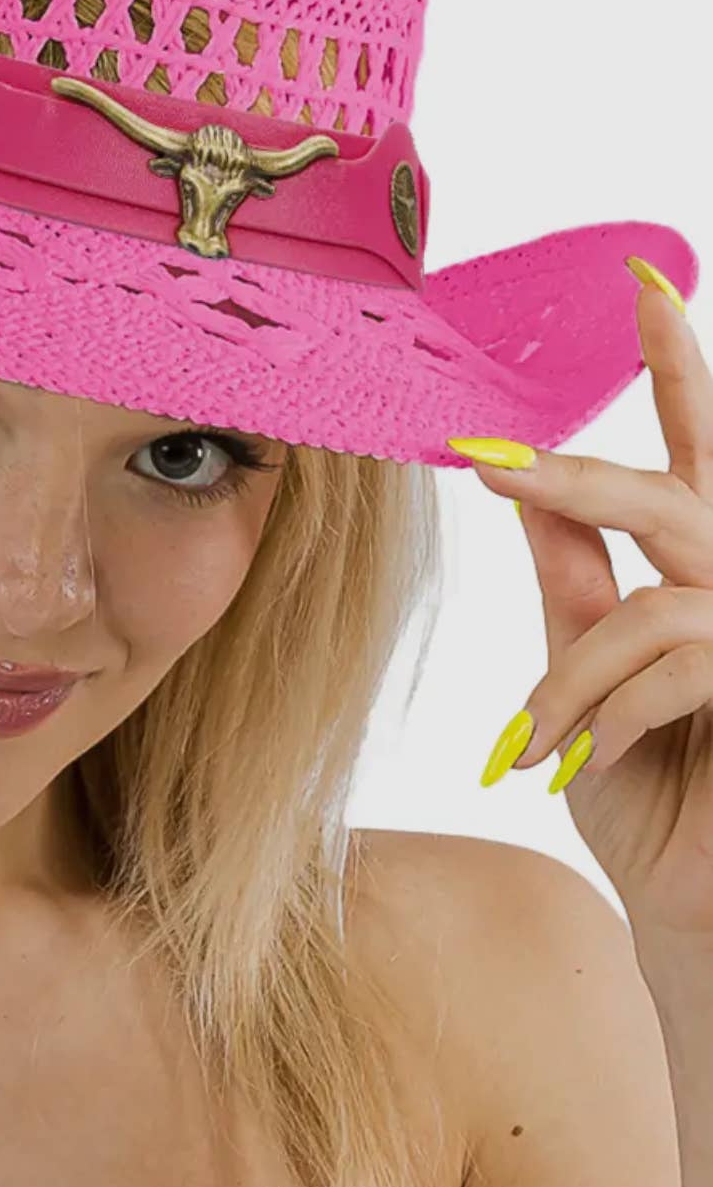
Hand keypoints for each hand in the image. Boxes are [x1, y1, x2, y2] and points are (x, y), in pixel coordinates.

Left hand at [446, 257, 712, 953]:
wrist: (690, 911)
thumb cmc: (646, 794)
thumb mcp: (583, 675)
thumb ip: (574, 584)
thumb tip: (524, 495)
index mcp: (700, 569)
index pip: (692, 447)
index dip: (675, 361)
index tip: (641, 275)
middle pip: (672, 490)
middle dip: (580, 479)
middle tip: (494, 467)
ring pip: (656, 599)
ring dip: (576, 676)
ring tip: (533, 745)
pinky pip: (676, 661)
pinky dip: (608, 717)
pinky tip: (582, 766)